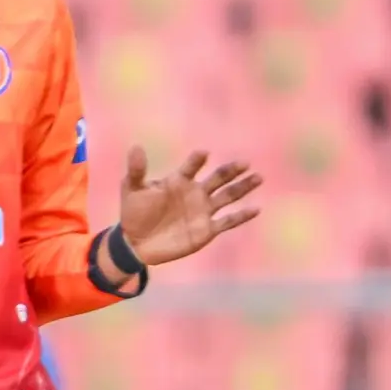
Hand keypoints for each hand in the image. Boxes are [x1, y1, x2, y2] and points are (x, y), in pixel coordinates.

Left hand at [114, 145, 261, 268]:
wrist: (137, 242)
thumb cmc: (134, 213)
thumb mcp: (132, 190)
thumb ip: (136, 170)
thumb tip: (135, 147)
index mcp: (179, 180)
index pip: (192, 167)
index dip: (196, 161)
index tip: (203, 153)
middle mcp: (195, 192)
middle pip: (218, 178)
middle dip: (231, 170)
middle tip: (245, 163)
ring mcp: (203, 210)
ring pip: (228, 196)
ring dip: (243, 187)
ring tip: (258, 177)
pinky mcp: (207, 229)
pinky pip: (228, 221)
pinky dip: (241, 215)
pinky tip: (256, 208)